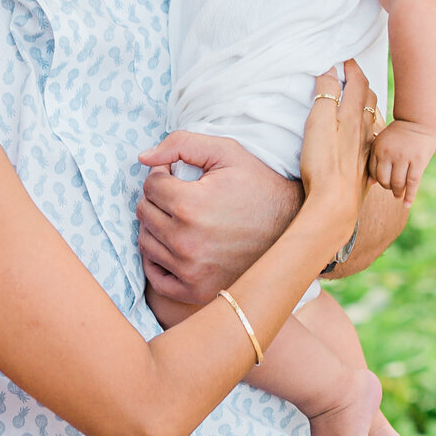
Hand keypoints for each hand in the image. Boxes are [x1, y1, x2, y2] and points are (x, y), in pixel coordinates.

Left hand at [136, 131, 299, 306]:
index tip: (181, 176)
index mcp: (190, 206)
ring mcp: (190, 271)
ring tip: (182, 218)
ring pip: (145, 242)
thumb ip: (181, 144)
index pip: (150, 185)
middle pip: (144, 213)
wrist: (293, 228)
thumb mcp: (226, 152)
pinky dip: (158, 260)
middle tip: (182, 195)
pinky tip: (176, 245)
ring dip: (157, 226)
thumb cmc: (259, 186)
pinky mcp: (195, 291)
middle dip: (159, 199)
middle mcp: (186, 242)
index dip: (164, 174)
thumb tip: (142, 157)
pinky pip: (156, 276)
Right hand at [298, 61, 374, 225]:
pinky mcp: (362, 167)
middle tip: (351, 75)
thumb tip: (329, 70)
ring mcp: (365, 149)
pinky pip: (368, 139)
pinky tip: (360, 136)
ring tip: (356, 100)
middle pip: (369, 99)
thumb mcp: (318, 122)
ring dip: (365, 104)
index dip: (353, 67)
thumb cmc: (324, 163)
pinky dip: (364, 128)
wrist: (335, 204)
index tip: (346, 58)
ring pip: (371, 119)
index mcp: (354, 115)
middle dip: (361, 82)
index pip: (358, 83)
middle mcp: (365, 130)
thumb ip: (325, 94)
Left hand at [367, 118, 435, 205]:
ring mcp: (404, 158)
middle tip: (392, 189)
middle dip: (387, 188)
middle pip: (384, 180)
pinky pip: (412, 183)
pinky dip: (409, 196)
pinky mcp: (418, 162)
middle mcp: (389, 154)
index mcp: (378, 149)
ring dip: (397, 192)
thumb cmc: (399, 134)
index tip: (383, 182)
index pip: (374, 173)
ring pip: (398, 183)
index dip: (378, 180)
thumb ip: (376, 160)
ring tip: (398, 195)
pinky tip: (406, 204)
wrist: (417, 121)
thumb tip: (370, 183)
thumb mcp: (383, 142)